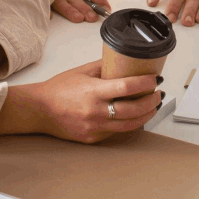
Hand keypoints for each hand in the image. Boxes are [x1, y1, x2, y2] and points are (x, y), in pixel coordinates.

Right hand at [0, 60, 162, 143]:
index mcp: (93, 93)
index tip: (155, 79)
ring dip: (146, 115)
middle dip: (152, 101)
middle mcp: (95, 113)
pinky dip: (130, 124)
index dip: (146, 83)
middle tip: (159, 93)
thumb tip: (125, 59)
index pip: (127, 88)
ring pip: (130, 125)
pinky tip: (136, 116)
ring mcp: (95, 128)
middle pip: (134, 110)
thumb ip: (105, 66)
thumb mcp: (83, 71)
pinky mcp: (93, 139)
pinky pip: (117, 132)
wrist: (39, 110)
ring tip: (154, 105)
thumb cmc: (58, 89)